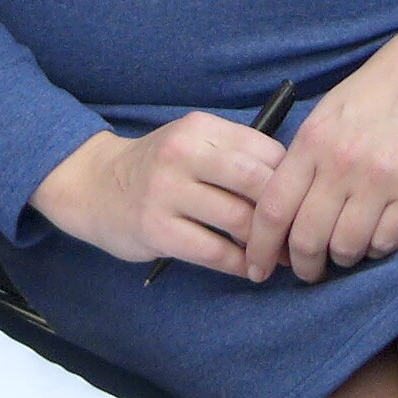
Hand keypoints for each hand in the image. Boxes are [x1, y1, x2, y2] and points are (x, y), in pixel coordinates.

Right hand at [32, 118, 285, 274]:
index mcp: (200, 129)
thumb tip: (296, 187)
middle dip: (285, 214)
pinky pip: (213, 251)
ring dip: (267, 245)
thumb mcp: (192, 143)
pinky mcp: (156, 229)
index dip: (293, 182)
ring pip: (238, 220)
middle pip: (257, 183)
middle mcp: (182, 154)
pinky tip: (248, 268)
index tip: (303, 204)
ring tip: (279, 257)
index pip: (267, 151)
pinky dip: (239, 263)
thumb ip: (236, 155)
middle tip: (300, 235)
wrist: (94, 185)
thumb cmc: (158, 168)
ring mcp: (166, 192)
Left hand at [244, 0, 397, 284]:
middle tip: (307, 273)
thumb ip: (308, 153)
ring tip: (346, 252)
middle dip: (302, 266)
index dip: (259, 247)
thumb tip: (284, 200)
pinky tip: (379, 237)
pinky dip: (378, 248)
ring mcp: (382, 178)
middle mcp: (342, 162)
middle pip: (306, 238)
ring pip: (346, 247)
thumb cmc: (388, 86)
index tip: (257, 268)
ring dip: (343, 258)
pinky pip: (387, 240)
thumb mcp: (333, 110)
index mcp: (313, 140)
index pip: (272, 209)